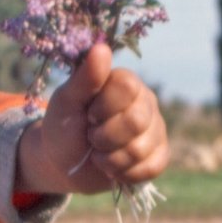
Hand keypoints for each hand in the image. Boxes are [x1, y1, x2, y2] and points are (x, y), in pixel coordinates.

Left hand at [16, 43, 168, 193]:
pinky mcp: (158, 155)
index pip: (128, 87)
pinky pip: (152, 168)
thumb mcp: (66, 102)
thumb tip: (101, 48)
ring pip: (142, 148)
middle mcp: (145, 102)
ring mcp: (155, 129)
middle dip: (104, 137)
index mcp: (125, 83)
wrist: (63, 163)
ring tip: (99, 153)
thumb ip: (84, 78)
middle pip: (137, 121)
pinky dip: (125, 174)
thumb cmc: (63, 126)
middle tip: (91, 137)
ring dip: (110, 159)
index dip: (104, 107)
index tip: (88, 114)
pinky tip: (113, 168)